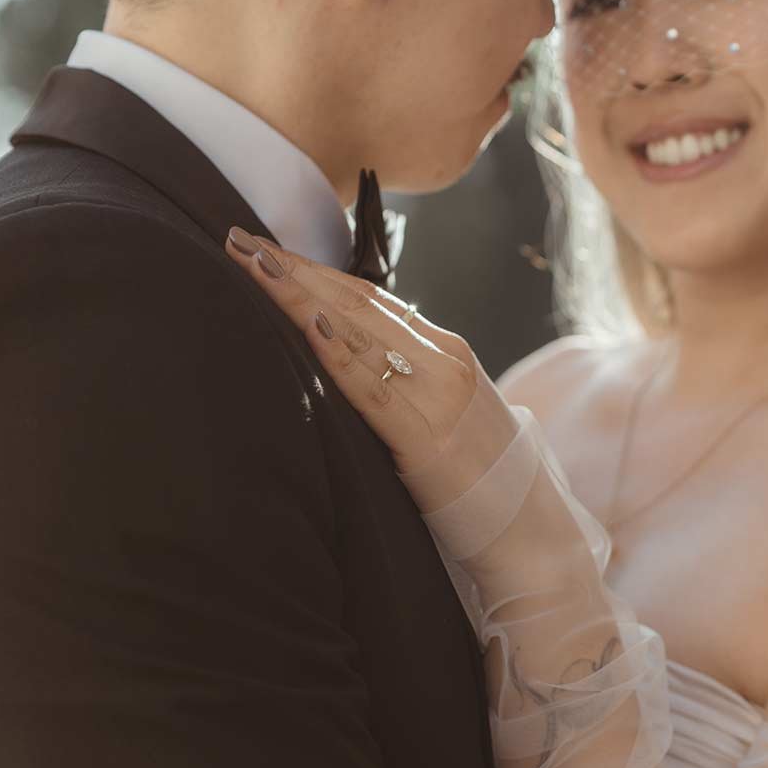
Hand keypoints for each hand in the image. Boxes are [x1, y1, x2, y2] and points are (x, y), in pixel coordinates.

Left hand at [224, 226, 519, 508]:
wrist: (527, 528)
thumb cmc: (480, 476)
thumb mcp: (447, 411)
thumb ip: (409, 379)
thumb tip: (353, 360)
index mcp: (447, 349)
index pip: (370, 297)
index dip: (316, 269)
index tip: (266, 249)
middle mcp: (443, 359)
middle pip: (356, 301)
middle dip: (294, 268)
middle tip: (240, 239)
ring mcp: (438, 393)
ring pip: (358, 331)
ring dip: (298, 294)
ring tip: (253, 264)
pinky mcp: (426, 436)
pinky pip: (373, 388)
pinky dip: (338, 353)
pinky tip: (308, 324)